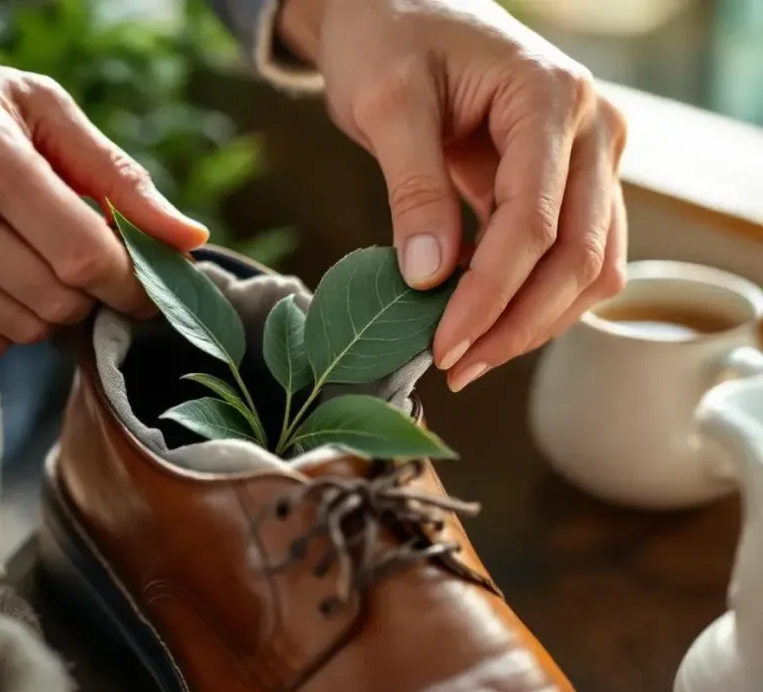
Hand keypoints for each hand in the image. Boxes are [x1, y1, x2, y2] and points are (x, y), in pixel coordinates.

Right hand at [0, 51, 206, 358]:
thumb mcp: (44, 110)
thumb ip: (119, 176)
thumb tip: (189, 239)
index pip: (84, 255)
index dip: (132, 282)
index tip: (147, 285)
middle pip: (60, 302)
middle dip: (90, 291)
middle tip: (83, 260)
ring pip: (26, 331)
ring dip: (50, 308)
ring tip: (31, 259)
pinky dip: (7, 323)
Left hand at [279, 0, 627, 390]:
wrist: (401, 7)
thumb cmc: (391, 38)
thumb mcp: (388, 105)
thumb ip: (413, 190)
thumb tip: (430, 279)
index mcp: (550, 99)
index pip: (533, 223)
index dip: (488, 296)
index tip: (443, 345)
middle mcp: (591, 129)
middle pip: (579, 256)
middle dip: (518, 324)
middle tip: (456, 366)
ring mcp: (589, 155)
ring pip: (591, 265)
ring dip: (535, 321)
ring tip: (470, 356)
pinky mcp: (571, 179)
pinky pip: (572, 253)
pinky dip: (536, 296)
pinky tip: (486, 321)